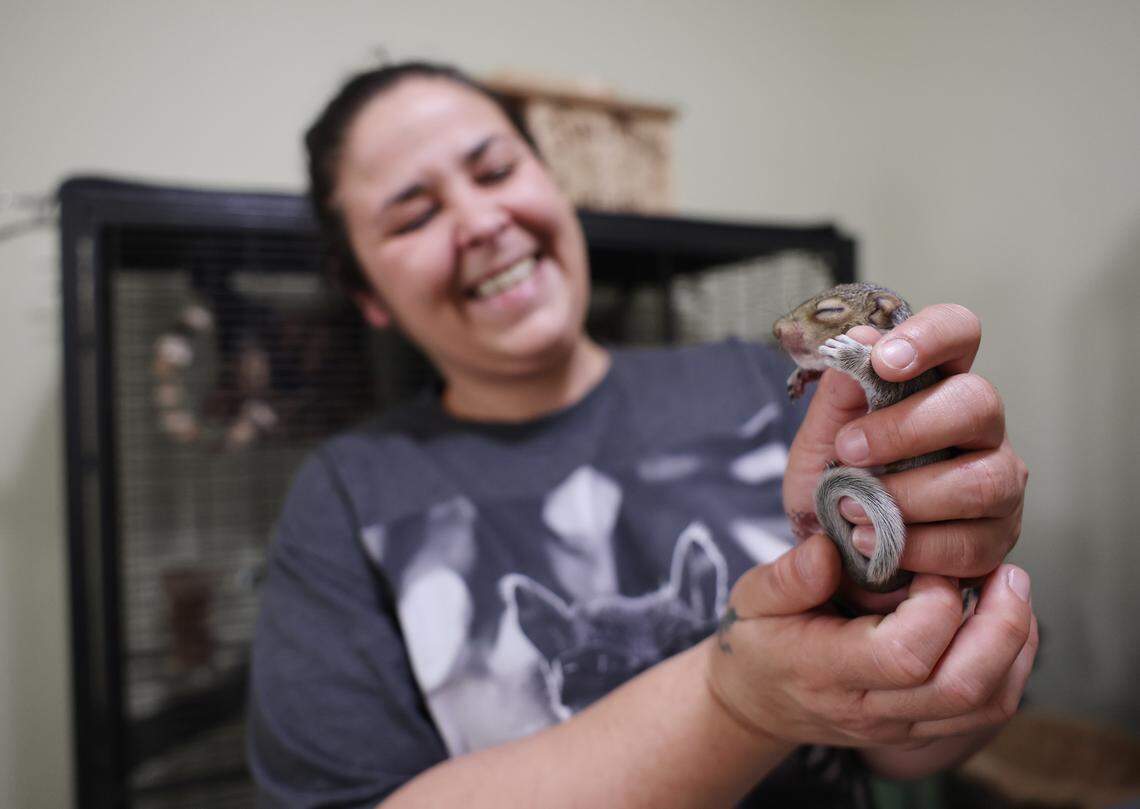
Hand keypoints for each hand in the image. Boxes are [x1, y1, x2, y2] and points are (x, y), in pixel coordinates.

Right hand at [706, 535, 1038, 747]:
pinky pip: (988, 709)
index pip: (905, 656)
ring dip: (1015, 644)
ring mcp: (902, 726)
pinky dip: (1013, 663)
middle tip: (1004, 573)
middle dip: (1001, 625)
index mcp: (825, 671)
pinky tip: (1004, 621)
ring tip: (1009, 590)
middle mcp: (870, 709)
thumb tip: (830, 548)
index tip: (930, 565)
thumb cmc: (758, 641)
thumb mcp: (751, 598)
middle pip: (962, 686)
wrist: (757, 702)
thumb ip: (787, 575)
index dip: (936, 607)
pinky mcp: (924, 728)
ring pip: (987, 704)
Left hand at [782, 303, 1028, 611]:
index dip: (931, 337)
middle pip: (979, 403)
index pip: (959, 332)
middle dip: (906, 429)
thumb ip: (839, 394)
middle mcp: (979, 426)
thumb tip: (859, 340)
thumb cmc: (834, 483)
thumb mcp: (819, 439)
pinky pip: (970, 542)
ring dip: (907, 496)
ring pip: (982, 480)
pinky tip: (873, 542)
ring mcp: (997, 480)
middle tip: (848, 451)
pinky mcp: (995, 538)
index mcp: (936, 382)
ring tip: (850, 508)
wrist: (830, 555)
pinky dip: (914, 546)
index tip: (885, 361)